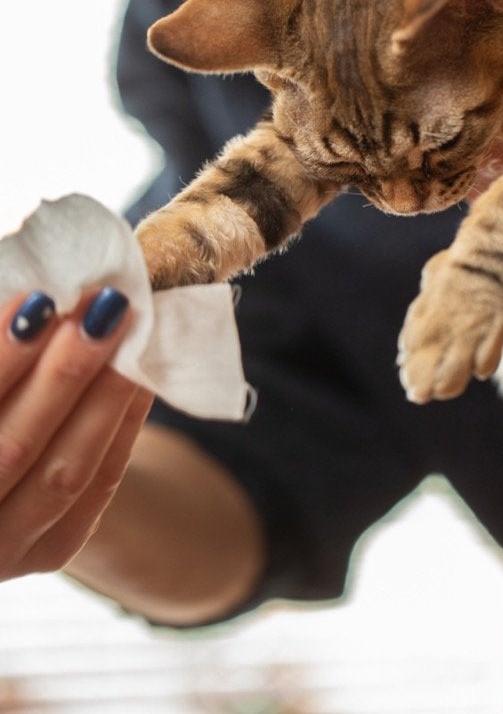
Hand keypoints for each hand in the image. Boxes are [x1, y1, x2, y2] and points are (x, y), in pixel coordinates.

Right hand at [0, 289, 151, 580]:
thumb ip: (0, 357)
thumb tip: (37, 304)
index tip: (36, 300)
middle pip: (12, 448)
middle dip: (61, 373)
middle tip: (100, 306)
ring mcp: (1, 552)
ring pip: (63, 471)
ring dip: (102, 394)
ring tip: (126, 328)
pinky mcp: (48, 552)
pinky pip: (98, 484)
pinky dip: (122, 424)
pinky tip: (139, 370)